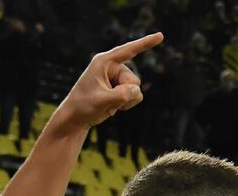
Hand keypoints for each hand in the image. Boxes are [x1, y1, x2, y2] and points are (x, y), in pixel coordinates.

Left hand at [48, 32, 162, 135]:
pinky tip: (113, 106)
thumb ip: (122, 95)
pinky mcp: (121, 88)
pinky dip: (127, 104)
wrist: (77, 117)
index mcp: (104, 61)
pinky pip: (136, 95)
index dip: (145, 43)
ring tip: (108, 103)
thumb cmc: (84, 105)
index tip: (161, 36)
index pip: (129, 50)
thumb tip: (137, 91)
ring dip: (126, 100)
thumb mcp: (102, 100)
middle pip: (134, 80)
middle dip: (125, 93)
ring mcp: (117, 78)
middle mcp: (112, 67)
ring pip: (136, 89)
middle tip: (107, 99)